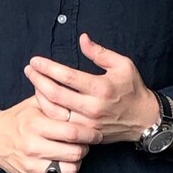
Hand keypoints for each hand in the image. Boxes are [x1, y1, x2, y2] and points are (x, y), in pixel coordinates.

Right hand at [0, 95, 102, 172]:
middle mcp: (33, 146)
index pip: (72, 132)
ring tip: (74, 155)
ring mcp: (32, 166)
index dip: (89, 134)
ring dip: (77, 163)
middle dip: (85, 148)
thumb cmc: (20, 119)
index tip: (96, 133)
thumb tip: (79, 98)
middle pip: (74, 153)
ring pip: (70, 170)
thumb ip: (56, 102)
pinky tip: (66, 166)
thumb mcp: (34, 104)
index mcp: (35, 125)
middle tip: (84, 143)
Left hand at [24, 32, 164, 144]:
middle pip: (56, 94)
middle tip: (29, 70)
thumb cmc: (133, 89)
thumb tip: (82, 39)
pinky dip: (49, 112)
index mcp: (101, 88)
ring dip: (40, 97)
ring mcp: (88, 124)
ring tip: (34, 83)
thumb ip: (100, 53)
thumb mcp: (123, 64)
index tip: (35, 61)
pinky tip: (43, 101)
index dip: (48, 68)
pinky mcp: (86, 134)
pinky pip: (61, 125)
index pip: (67, 77)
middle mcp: (92, 107)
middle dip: (38, 80)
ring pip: (55, 112)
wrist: (144, 120)